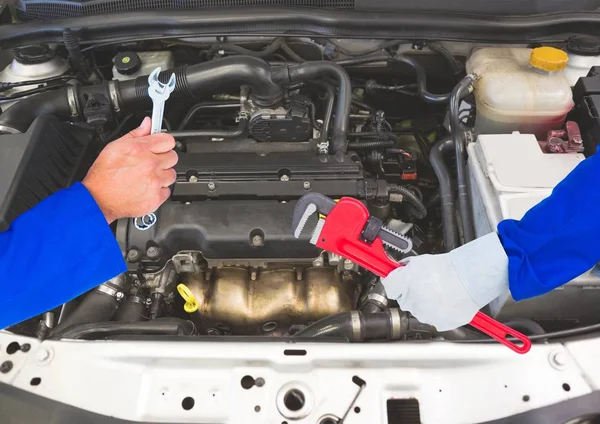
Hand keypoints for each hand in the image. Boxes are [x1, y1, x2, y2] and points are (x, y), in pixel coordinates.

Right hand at [82, 117, 177, 222]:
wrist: (98, 199)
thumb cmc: (103, 175)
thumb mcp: (115, 147)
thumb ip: (135, 134)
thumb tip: (147, 123)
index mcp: (141, 150)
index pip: (168, 140)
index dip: (163, 143)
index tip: (160, 147)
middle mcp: (151, 165)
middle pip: (173, 157)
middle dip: (163, 159)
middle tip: (152, 163)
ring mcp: (155, 182)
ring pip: (171, 175)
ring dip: (163, 175)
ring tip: (148, 177)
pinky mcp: (156, 198)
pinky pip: (167, 191)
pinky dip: (159, 191)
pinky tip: (147, 188)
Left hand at [381, 233, 509, 330]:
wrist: (470, 278)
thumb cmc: (448, 268)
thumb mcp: (420, 261)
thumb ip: (404, 268)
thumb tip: (397, 270)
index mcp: (405, 283)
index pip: (389, 287)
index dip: (395, 283)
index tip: (398, 282)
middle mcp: (412, 300)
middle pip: (403, 300)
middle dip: (411, 293)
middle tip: (425, 285)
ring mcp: (424, 314)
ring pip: (418, 311)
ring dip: (424, 304)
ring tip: (439, 292)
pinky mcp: (437, 323)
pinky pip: (432, 319)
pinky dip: (437, 312)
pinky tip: (445, 301)